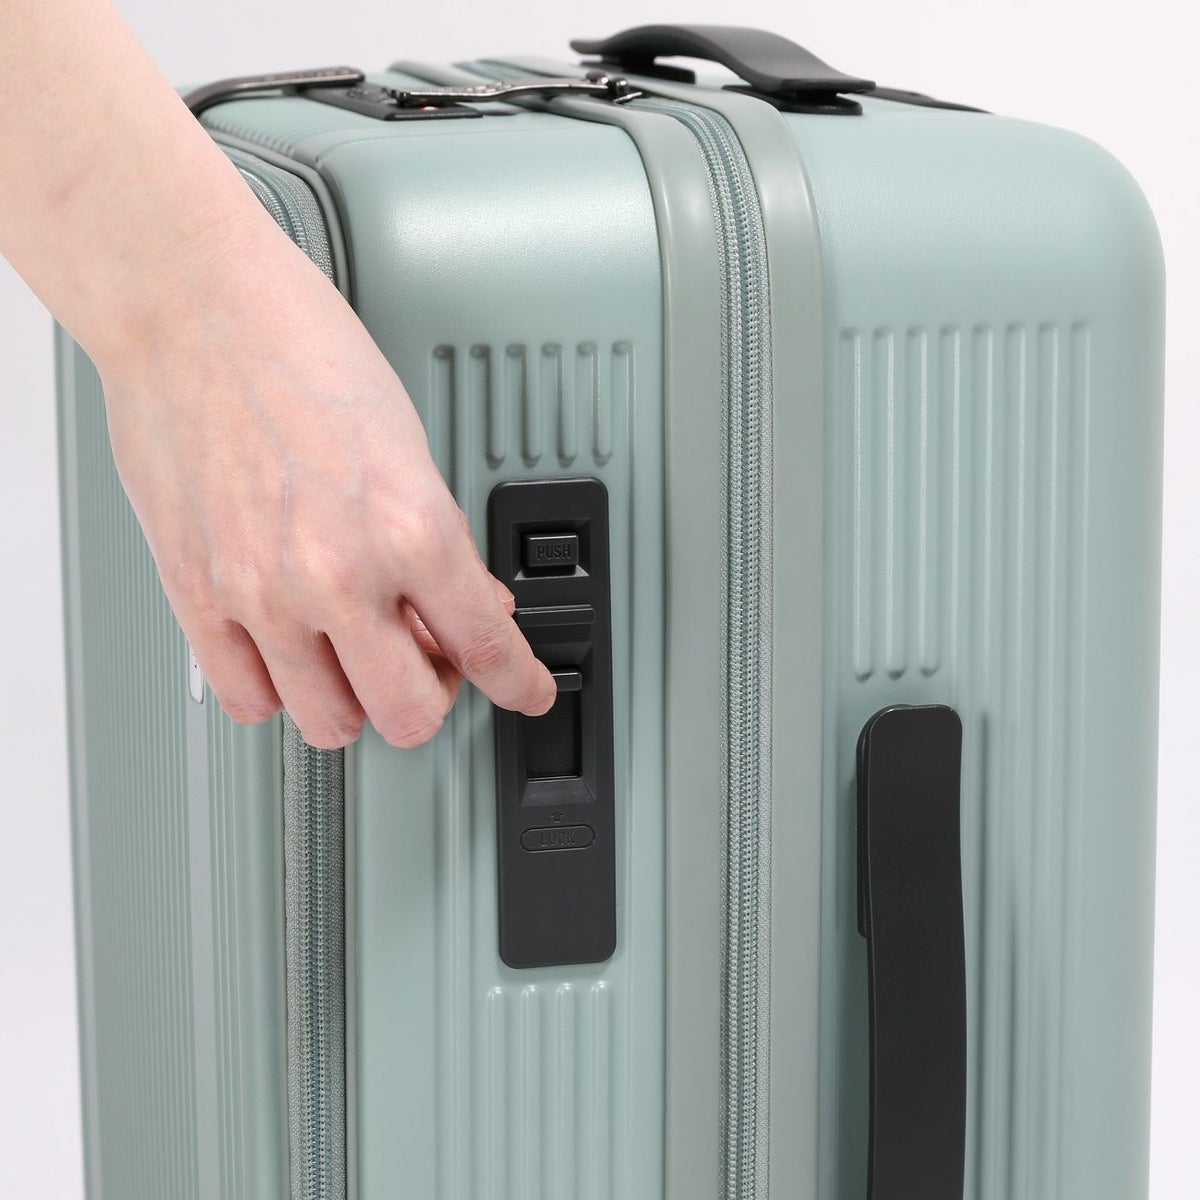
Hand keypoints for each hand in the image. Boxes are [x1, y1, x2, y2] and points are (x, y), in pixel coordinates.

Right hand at [97, 211, 555, 748]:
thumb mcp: (408, 442)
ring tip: (354, 658)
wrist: (190, 305)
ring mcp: (264, 593)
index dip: (520, 683)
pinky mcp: (198, 595)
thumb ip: (441, 540)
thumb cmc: (298, 348)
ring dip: (356, 702)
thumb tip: (468, 601)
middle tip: (428, 663)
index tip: (527, 691)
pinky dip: (280, 692)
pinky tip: (291, 658)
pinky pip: (249, 700)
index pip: (487, 646)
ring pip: (331, 723)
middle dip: (433, 696)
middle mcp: (339, 573)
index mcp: (410, 527)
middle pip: (411, 714)